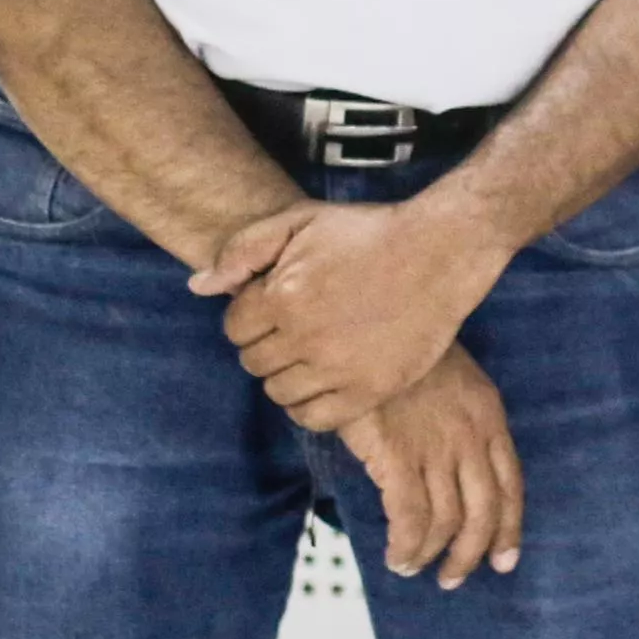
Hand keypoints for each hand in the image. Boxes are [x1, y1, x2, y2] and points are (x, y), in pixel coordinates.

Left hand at [198, 198, 512, 434]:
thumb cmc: (369, 232)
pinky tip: (324, 382)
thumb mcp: (301, 220)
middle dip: (268, 345)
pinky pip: (315, 418)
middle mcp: (305, 336)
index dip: (252, 317)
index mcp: (282, 294)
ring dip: (287, 376)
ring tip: (313, 353)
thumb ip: (243, 250)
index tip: (278, 307)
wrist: (440, 251)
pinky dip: (310, 406)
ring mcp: (338, 367)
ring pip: (280, 393)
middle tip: (297, 329)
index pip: (235, 329)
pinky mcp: (369, 389)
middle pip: (255, 363)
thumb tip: (198, 287)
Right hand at [337, 347, 525, 588]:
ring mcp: (437, 447)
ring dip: (430, 554)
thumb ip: (459, 419)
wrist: (370, 319)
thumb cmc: (400, 348)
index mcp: (488, 415)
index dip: (509, 528)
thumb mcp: (449, 376)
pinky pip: (410, 518)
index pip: (510, 484)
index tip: (504, 561)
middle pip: (484, 513)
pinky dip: (406, 545)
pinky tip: (395, 555)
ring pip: (447, 522)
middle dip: (471, 554)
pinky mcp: (399, 456)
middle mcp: (471, 436)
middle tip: (452, 578)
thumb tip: (451, 465)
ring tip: (410, 566)